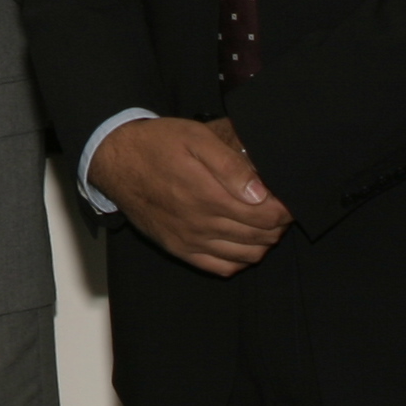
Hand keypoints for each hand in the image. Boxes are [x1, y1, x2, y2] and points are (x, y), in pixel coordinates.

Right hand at [86, 115, 291, 276]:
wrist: (116, 161)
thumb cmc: (157, 145)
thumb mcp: (195, 138)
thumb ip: (230, 165)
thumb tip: (260, 192)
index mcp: (209, 196)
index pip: (266, 216)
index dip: (285, 210)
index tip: (289, 199)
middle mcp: (201, 224)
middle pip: (260, 237)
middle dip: (278, 225)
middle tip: (281, 209)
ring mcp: (190, 241)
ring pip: (246, 256)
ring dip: (264, 242)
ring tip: (265, 223)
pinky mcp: (179, 249)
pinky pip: (221, 268)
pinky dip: (240, 260)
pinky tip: (242, 242)